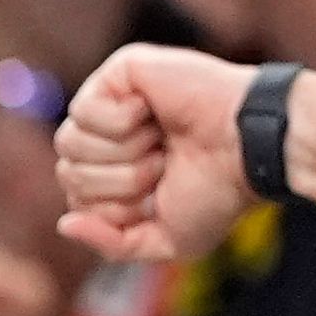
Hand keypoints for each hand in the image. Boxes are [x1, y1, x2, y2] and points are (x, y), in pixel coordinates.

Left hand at [53, 43, 260, 261]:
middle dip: (120, 182)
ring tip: (161, 141)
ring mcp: (112, 100)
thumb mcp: (168, 240)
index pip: (75, 200)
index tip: (158, 195)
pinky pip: (83, 110)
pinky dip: (122, 123)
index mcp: (118, 171)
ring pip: (69, 142)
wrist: (250, 150)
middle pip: (68, 172)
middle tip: (163, 165)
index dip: (114, 209)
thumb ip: (113, 244)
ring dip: (124, 154)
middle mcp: (109, 136)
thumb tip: (64, 225)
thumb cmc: (219, 191)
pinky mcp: (119, 71)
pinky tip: (153, 111)